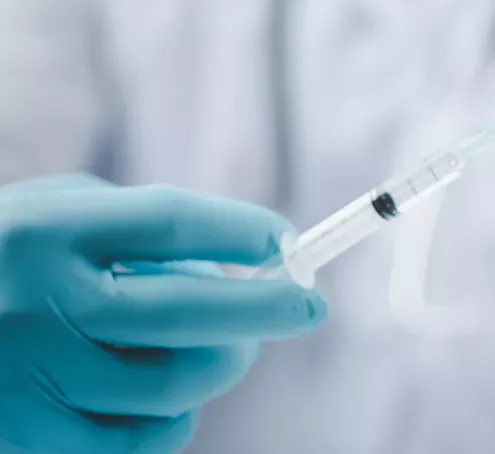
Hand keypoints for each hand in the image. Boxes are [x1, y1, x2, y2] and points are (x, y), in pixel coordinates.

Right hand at [0, 175, 325, 452]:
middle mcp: (37, 301)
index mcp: (45, 230)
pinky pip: (141, 436)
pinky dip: (178, 415)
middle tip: (311, 309)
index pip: (170, 222)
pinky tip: (179, 395)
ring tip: (233, 348)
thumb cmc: (6, 260)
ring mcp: (31, 375)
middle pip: (188, 311)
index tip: (288, 242)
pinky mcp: (28, 435)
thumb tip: (230, 264)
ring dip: (225, 362)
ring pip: (175, 380)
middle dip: (269, 309)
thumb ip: (130, 227)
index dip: (241, 232)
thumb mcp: (49, 215)